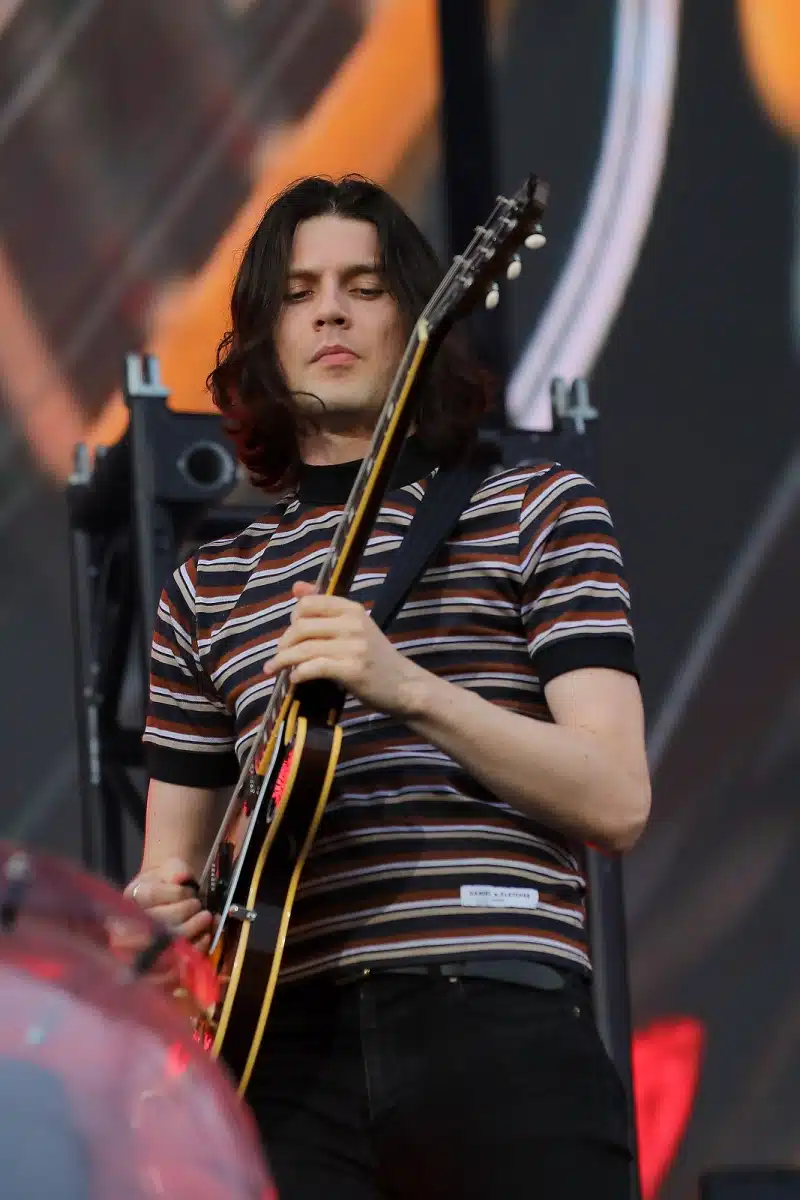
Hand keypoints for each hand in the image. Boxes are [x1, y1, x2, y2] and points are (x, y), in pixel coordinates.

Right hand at [124, 857, 212, 952]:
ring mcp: (146, 944)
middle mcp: (133, 922)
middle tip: (198, 905)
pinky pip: (181, 957)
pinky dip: (199, 946)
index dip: (177, 893)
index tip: (189, 890)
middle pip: (163, 919)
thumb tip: (181, 877)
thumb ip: (175, 870)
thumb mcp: (170, 868)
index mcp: (133, 898)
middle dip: (187, 910)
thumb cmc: (169, 881)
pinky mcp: (164, 959)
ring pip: (172, 939)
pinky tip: (206, 935)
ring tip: (205, 916)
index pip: (152, 895)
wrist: (170, 895)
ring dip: (195, 926)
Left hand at [263, 581, 425, 716]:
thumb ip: (326, 608)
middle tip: (280, 655)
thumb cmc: (376, 657)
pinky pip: (313, 667)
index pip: (309, 603)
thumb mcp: (355, 627)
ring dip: (283, 661)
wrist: (404, 685)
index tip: (290, 634)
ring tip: (275, 669)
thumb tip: (296, 587)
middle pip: (301, 626)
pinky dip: (298, 674)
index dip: (292, 618)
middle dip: (284, 643)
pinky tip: (295, 679)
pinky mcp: (352, 670)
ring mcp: (354, 647)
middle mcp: (353, 623)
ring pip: (304, 648)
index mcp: (352, 609)